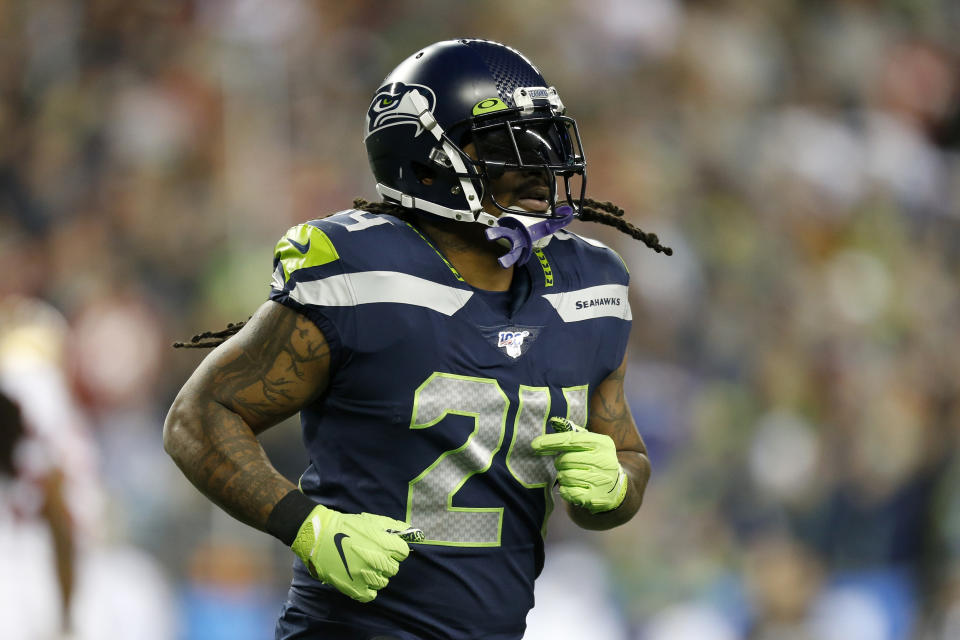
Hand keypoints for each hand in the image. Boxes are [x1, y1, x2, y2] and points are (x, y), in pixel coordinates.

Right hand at [291, 505, 411, 601]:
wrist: (320, 536)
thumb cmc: (347, 526)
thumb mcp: (373, 521)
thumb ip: (396, 528)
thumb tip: (416, 534)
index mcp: (384, 544)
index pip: (403, 552)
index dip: (394, 549)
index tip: (385, 546)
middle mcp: (378, 561)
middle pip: (394, 568)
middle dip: (386, 561)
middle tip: (372, 555)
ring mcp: (366, 576)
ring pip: (383, 582)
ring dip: (376, 574)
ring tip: (364, 565)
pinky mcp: (354, 588)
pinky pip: (371, 595)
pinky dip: (368, 588)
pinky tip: (361, 578)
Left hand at [531, 417, 627, 513]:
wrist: (615, 488)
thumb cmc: (596, 459)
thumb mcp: (590, 443)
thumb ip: (572, 431)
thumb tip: (554, 420)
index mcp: (602, 443)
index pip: (571, 440)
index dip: (551, 442)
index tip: (535, 445)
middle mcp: (604, 461)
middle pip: (566, 459)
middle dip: (559, 462)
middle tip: (563, 464)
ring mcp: (601, 480)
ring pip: (566, 476)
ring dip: (562, 476)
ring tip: (570, 475)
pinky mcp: (596, 498)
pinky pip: (568, 492)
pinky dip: (565, 489)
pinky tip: (572, 487)